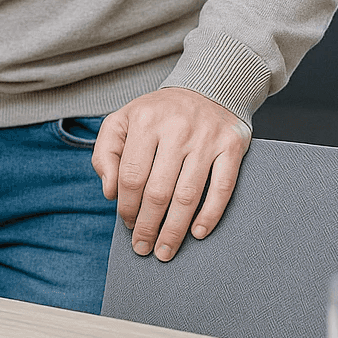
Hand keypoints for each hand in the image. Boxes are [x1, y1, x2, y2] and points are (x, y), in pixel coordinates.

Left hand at [92, 88, 250, 261]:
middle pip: (158, 191)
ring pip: (188, 195)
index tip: (126, 223)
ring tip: (165, 250)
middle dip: (148, 226)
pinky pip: (222, 188)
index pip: (132, 176)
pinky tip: (198, 233)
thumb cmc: (159, 113)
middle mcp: (177, 129)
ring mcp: (206, 138)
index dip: (127, 206)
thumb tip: (109, 192)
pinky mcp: (232, 146)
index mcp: (146, 121)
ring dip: (175, 230)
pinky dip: (210, 215)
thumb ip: (106, 152)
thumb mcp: (123, 120)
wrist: (208, 86)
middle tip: (143, 247)